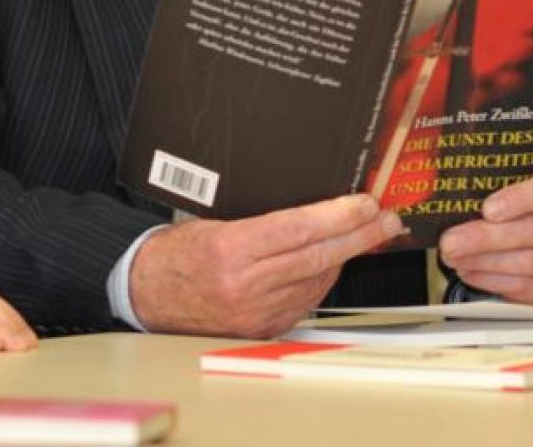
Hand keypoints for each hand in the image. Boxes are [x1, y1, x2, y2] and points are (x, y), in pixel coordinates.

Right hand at [131, 194, 403, 337]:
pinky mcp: (261, 329)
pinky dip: (322, 279)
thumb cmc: (177, 253)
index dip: (339, 216)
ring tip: (364, 235)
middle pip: (317, 256)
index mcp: (230, 250)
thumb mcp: (216, 222)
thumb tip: (316, 209)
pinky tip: (330, 262)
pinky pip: (305, 300)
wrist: (147, 294)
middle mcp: (245, 285)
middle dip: (359, 236)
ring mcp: (255, 312)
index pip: (299, 229)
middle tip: (385, 220)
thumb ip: (263, 220)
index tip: (365, 204)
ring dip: (344, 256)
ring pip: (317, 279)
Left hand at [436, 169, 532, 308]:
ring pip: (528, 264)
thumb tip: (462, 196)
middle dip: (487, 237)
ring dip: (484, 261)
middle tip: (451, 241)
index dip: (522, 198)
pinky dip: (492, 280)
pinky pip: (525, 289)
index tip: (487, 208)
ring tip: (454, 256)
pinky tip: (471, 271)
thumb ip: (510, 189)